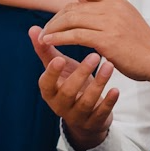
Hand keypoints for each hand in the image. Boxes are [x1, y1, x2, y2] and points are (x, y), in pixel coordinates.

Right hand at [31, 26, 116, 150]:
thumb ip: (47, 51)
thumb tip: (33, 29)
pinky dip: (109, 102)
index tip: (60, 58)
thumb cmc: (71, 84)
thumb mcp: (60, 69)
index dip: (52, 72)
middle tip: (94, 56)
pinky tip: (116, 89)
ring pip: (86, 102)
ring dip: (99, 84)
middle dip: (80, 74)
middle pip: (68, 92)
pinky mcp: (95, 121)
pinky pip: (101, 113)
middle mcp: (61, 105)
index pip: (46, 83)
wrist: (86, 115)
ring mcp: (78, 115)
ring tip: (109, 65)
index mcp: (50, 91)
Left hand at [37, 0, 149, 99]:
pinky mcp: (106, 40)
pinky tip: (49, 42)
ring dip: (53, 29)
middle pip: (73, 7)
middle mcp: (112, 7)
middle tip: (45, 29)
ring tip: (43, 37)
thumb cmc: (140, 42)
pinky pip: (74, 35)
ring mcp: (110, 23)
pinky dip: (59, 38)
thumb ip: (101, 8)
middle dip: (55, 18)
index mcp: (116, 0)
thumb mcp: (123, 18)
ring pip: (71, 20)